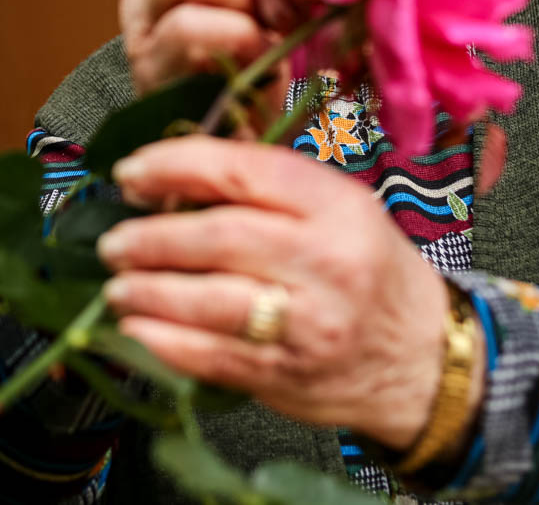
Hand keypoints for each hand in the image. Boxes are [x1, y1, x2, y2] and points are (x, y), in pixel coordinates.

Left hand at [95, 135, 480, 452]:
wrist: (423, 357)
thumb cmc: (368, 270)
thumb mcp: (338, 208)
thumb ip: (265, 188)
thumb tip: (169, 174)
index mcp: (337, 206)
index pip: (244, 170)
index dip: (174, 165)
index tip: (130, 172)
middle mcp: (327, 261)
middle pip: (221, 237)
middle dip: (152, 237)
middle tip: (115, 241)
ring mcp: (310, 323)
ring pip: (211, 301)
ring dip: (149, 291)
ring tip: (118, 286)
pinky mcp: (290, 375)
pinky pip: (213, 356)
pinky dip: (164, 343)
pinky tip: (136, 330)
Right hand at [118, 0, 329, 97]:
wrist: (241, 146)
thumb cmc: (257, 72)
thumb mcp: (279, 7)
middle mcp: (146, 0)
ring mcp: (143, 42)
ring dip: (245, 3)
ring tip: (286, 29)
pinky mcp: (152, 82)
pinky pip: (186, 36)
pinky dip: (236, 38)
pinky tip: (265, 57)